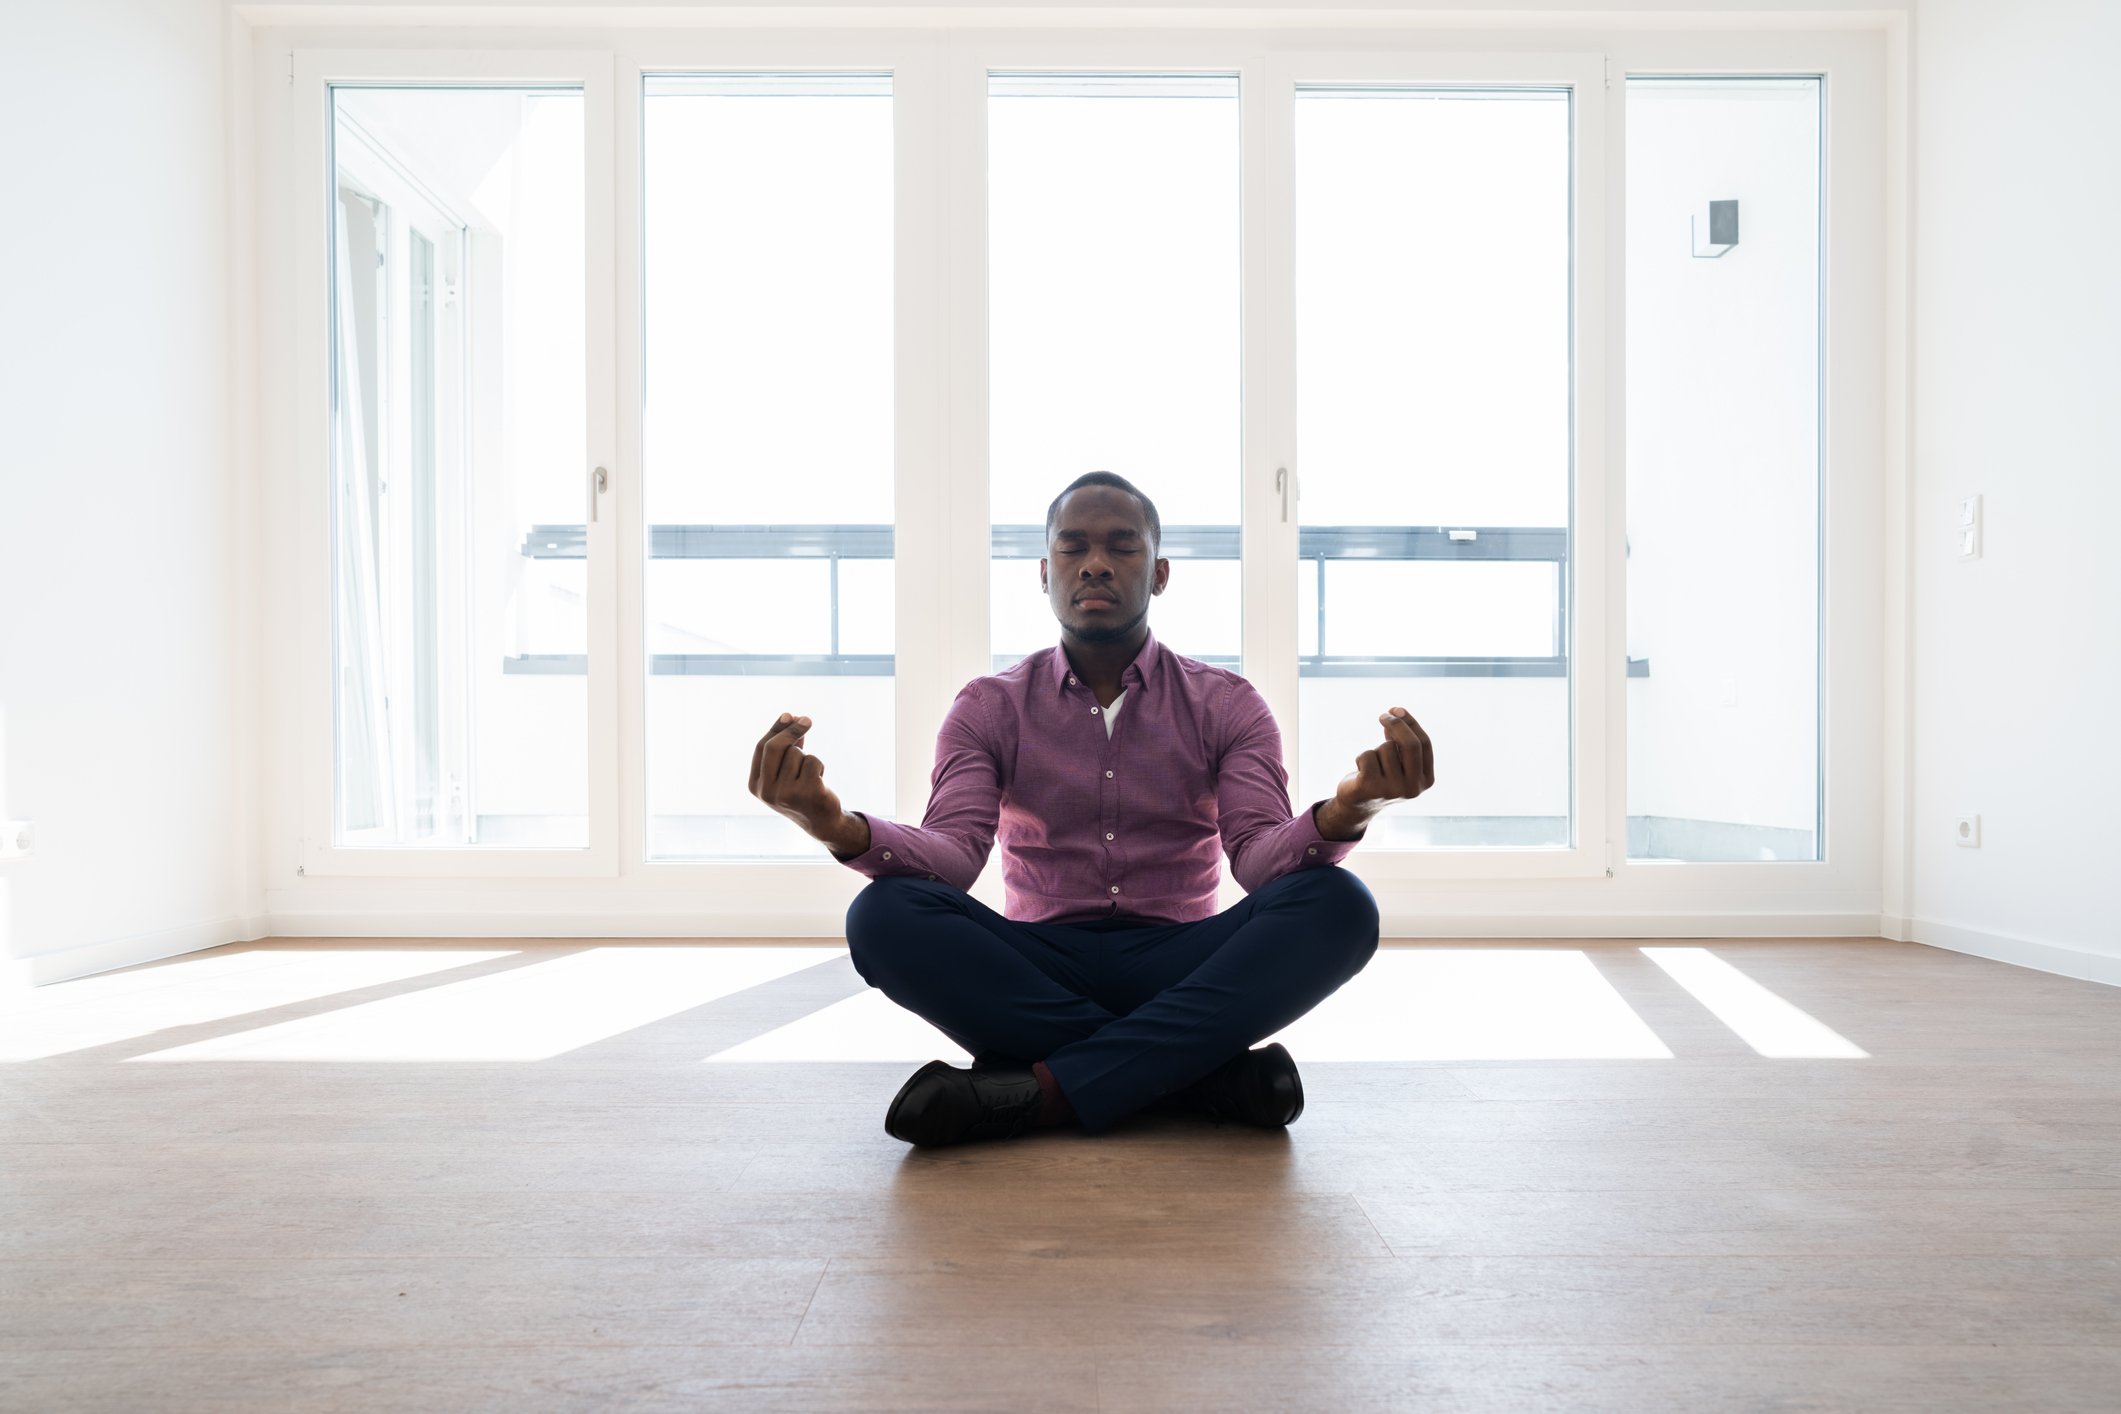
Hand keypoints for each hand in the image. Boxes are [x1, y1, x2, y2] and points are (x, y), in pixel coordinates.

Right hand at [747, 712, 844, 838]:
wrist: (820, 822)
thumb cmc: (801, 792)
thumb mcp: (786, 771)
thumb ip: (785, 747)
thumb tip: (791, 717)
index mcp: (755, 785)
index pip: (761, 748)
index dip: (776, 729)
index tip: (789, 715)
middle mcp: (767, 791)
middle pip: (774, 748)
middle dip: (791, 730)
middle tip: (807, 719)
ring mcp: (785, 793)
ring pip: (797, 753)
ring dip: (808, 758)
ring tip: (810, 775)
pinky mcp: (806, 792)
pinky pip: (813, 761)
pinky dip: (819, 766)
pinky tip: (819, 781)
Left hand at [1332, 706, 1435, 815]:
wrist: (1358, 805)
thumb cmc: (1381, 777)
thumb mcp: (1398, 761)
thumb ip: (1402, 740)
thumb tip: (1397, 713)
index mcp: (1426, 780)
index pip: (1424, 744)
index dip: (1411, 723)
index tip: (1397, 710)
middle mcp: (1413, 788)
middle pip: (1410, 745)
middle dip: (1396, 724)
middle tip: (1383, 716)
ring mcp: (1392, 789)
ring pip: (1385, 749)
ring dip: (1375, 750)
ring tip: (1372, 765)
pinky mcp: (1371, 788)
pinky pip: (1368, 755)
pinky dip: (1362, 757)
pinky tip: (1361, 771)